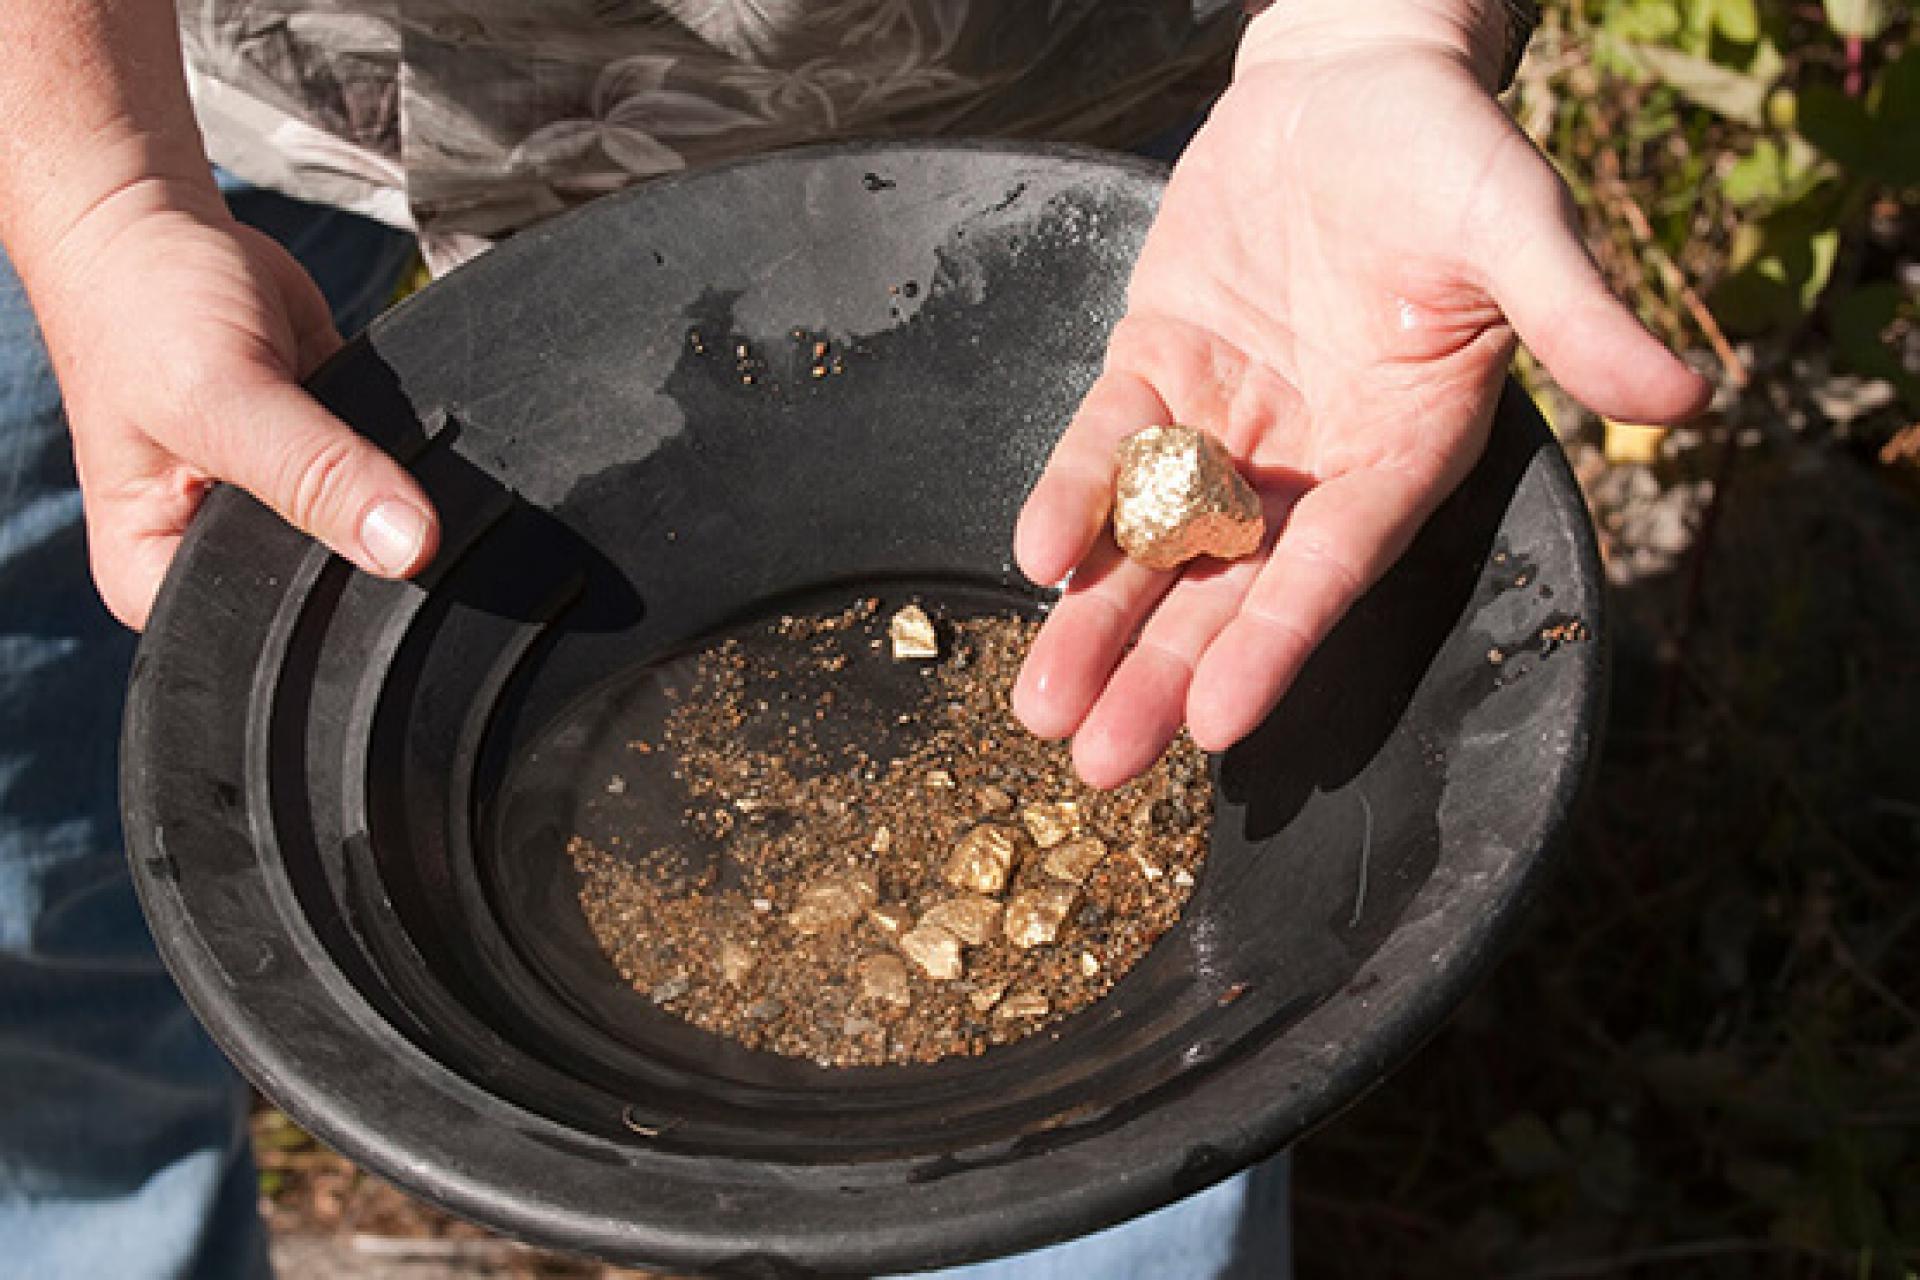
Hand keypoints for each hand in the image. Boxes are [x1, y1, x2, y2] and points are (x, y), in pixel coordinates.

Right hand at [28, 181, 437, 628]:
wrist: (160, 228)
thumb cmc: (144, 308)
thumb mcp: (219, 394)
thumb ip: (315, 473)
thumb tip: (408, 545)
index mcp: (157, 574)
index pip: (269, 629)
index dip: (331, 601)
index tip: (385, 553)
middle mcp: (218, 557)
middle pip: (325, 586)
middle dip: (367, 541)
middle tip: (381, 476)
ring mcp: (278, 514)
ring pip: (369, 535)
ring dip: (397, 493)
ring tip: (376, 432)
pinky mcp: (325, 468)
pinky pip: (390, 483)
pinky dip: (407, 454)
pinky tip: (398, 421)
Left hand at [1011, 12, 1708, 787]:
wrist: (1352, 81)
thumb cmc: (1449, 150)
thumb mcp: (1517, 221)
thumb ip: (1577, 314)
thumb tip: (1688, 397)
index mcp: (1402, 451)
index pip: (1335, 566)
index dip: (1278, 641)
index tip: (1220, 722)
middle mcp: (1310, 460)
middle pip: (1229, 587)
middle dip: (1162, 673)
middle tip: (1099, 766)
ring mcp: (1228, 420)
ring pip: (1154, 540)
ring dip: (1099, 620)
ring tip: (1045, 706)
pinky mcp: (1159, 366)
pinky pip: (1109, 445)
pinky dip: (1074, 496)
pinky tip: (1037, 556)